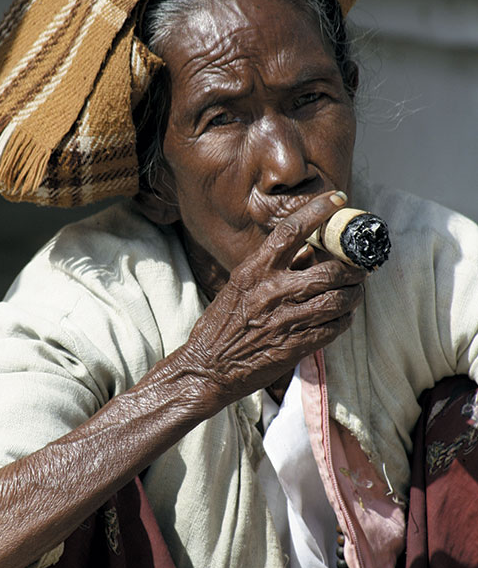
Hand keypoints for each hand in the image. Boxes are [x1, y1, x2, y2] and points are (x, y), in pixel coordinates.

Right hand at [180, 192, 365, 405]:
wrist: (207, 367)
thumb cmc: (223, 324)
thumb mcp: (240, 286)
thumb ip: (272, 268)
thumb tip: (310, 252)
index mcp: (254, 270)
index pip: (290, 230)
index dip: (318, 211)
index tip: (338, 199)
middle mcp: (271, 291)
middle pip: (329, 270)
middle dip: (352, 268)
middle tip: (360, 266)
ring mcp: (285, 320)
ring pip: (338, 299)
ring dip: (354, 294)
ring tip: (356, 292)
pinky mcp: (295, 346)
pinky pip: (334, 327)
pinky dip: (345, 319)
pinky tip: (343, 316)